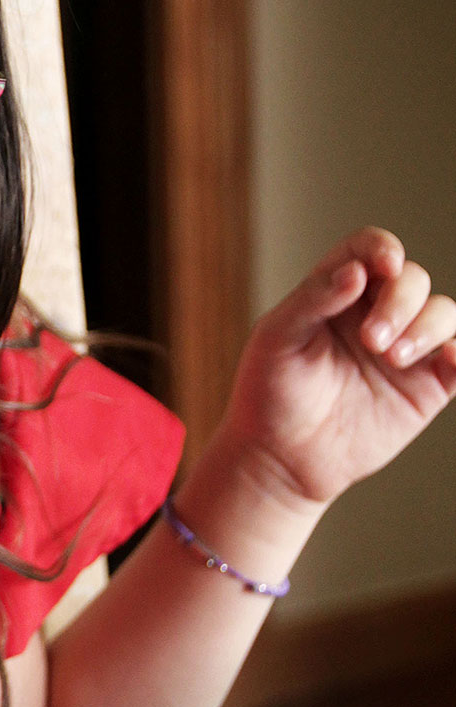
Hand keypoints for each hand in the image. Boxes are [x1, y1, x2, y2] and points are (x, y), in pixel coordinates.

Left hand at [223, 227, 455, 509]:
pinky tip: (450, 359)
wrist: (281, 459)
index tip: (384, 265)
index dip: (383, 248)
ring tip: (393, 357)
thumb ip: (313, 299)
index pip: (370, 250)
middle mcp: (376, 313)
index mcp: (338, 292)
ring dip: (427, 326)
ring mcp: (404, 348)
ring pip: (442, 312)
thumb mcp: (276, 339)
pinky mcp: (426, 385)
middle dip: (400, 300)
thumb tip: (358, 271)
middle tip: (371, 340)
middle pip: (412, 279)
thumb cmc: (269, 393)